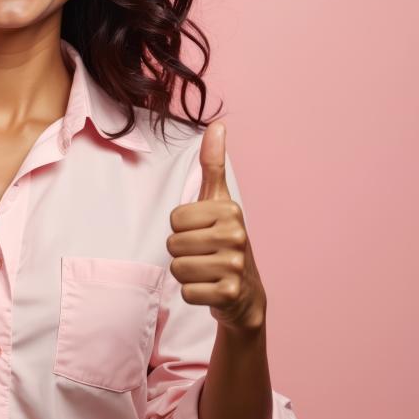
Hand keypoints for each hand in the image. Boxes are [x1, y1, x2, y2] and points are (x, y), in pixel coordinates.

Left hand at [167, 122, 266, 333]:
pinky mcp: (229, 294)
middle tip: (203, 255)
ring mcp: (235, 266)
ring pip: (177, 268)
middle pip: (173, 244)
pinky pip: (187, 292)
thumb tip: (216, 124)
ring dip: (186, 273)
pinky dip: (193, 293)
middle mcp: (237, 235)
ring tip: (206, 271)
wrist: (246, 293)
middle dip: (181, 252)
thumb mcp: (219, 201)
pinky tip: (211, 289)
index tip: (201, 232)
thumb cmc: (224, 241)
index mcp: (230, 210)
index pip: (174, 219)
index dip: (181, 228)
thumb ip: (213, 164)